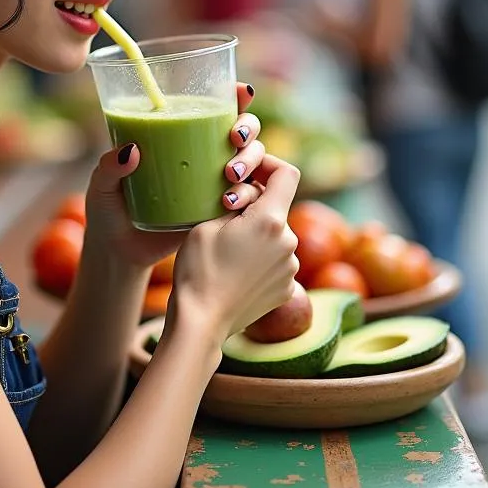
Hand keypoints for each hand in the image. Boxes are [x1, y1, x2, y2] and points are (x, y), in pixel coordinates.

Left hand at [82, 82, 266, 270]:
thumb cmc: (108, 208)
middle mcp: (204, 157)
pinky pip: (249, 200)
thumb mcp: (102, 184)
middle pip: (243, 131)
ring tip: (230, 174)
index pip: (215, 109)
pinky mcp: (219, 214)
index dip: (236, 96)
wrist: (118, 253)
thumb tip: (132, 150)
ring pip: (253, 162)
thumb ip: (109, 166)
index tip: (243, 91)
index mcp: (179, 138)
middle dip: (249, 127)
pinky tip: (231, 201)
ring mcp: (215, 185)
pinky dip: (250, 195)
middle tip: (234, 137)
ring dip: (252, 159)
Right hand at [168, 154, 300, 344]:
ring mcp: (290, 268)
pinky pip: (276, 259)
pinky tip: (235, 268)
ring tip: (227, 245)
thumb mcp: (207, 222)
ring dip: (256, 232)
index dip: (268, 164)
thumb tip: (251, 194)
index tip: (247, 170)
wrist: (201, 322)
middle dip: (254, 203)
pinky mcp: (287, 288)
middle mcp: (289, 242)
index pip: (287, 174)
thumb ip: (235, 202)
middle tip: (223, 211)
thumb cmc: (198, 268)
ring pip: (275, 234)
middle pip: (277, 206)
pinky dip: (260, 256)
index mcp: (270, 220)